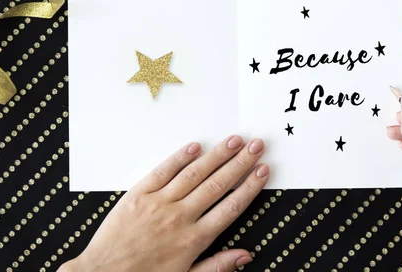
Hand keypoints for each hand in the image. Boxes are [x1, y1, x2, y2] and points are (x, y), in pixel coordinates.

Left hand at [58, 136, 268, 271]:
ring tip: (234, 141)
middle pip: (218, 184)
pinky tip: (195, 146)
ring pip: (195, 174)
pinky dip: (180, 157)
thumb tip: (246, 255)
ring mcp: (160, 203)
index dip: (250, 186)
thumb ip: (217, 265)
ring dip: (217, 155)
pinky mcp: (139, 194)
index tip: (263, 170)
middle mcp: (180, 217)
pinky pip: (163, 171)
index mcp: (194, 239)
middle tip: (256, 146)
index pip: (231, 206)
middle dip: (240, 163)